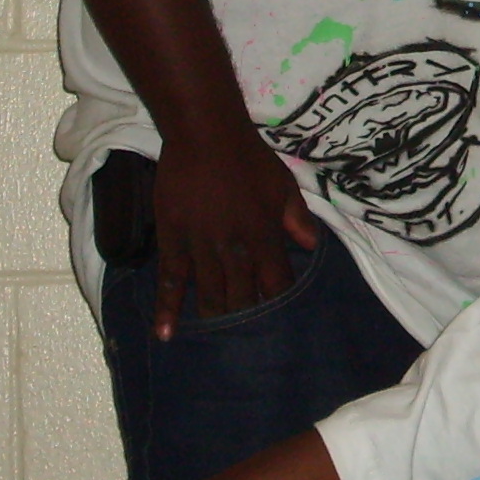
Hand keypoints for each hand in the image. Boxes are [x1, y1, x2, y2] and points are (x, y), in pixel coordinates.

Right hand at [150, 129, 318, 339]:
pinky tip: (166, 334)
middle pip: (243, 297)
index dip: (278, 306)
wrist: (206, 134)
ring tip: (215, 345)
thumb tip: (313, 246)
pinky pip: (170, 280)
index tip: (281, 324)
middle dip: (247, 321)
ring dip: (214, 320)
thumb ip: (297, 218)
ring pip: (209, 295)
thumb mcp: (283, 184)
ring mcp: (202, 247)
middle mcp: (235, 249)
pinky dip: (167, 309)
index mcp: (265, 236)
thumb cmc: (249, 157)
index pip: (276, 284)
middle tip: (247, 345)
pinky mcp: (173, 239)